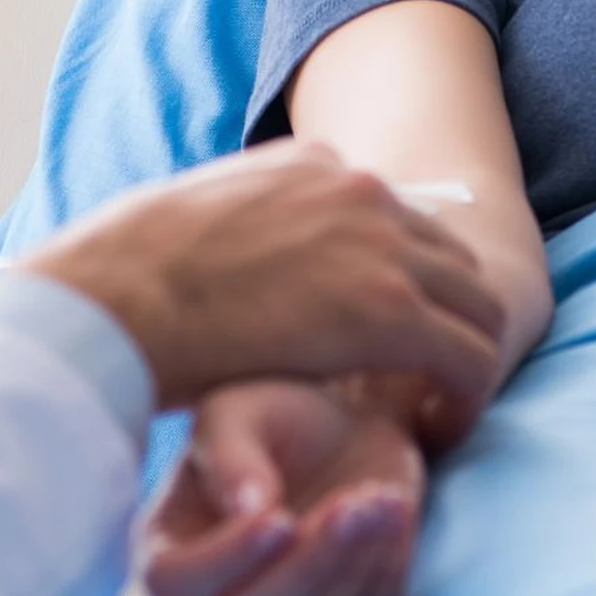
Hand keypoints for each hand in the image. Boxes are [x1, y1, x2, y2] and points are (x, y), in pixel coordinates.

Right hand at [23, 140, 506, 443]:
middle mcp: (359, 190)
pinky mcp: (391, 310)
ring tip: (432, 411)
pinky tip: (436, 432)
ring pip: (478, 303)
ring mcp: (381, 245)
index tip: (374, 336)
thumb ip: (235, 228)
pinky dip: (469, 398)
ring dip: (464, 358)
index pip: (390, 216)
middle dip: (442, 316)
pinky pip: (474, 356)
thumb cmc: (125, 276)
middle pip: (449, 255)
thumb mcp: (189, 216)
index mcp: (312, 164)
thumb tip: (220, 258)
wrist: (116, 296)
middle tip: (416, 380)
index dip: (394, 280)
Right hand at [141, 378, 425, 595]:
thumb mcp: (239, 411)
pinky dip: (383, 574)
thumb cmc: (276, 417)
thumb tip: (246, 507)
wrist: (346, 430)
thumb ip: (230, 453)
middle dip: (306, 568)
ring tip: (382, 499)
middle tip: (350, 505)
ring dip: (351, 569)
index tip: (279, 516)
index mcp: (171, 547)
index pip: (174, 583)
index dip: (224, 560)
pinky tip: (395, 513)